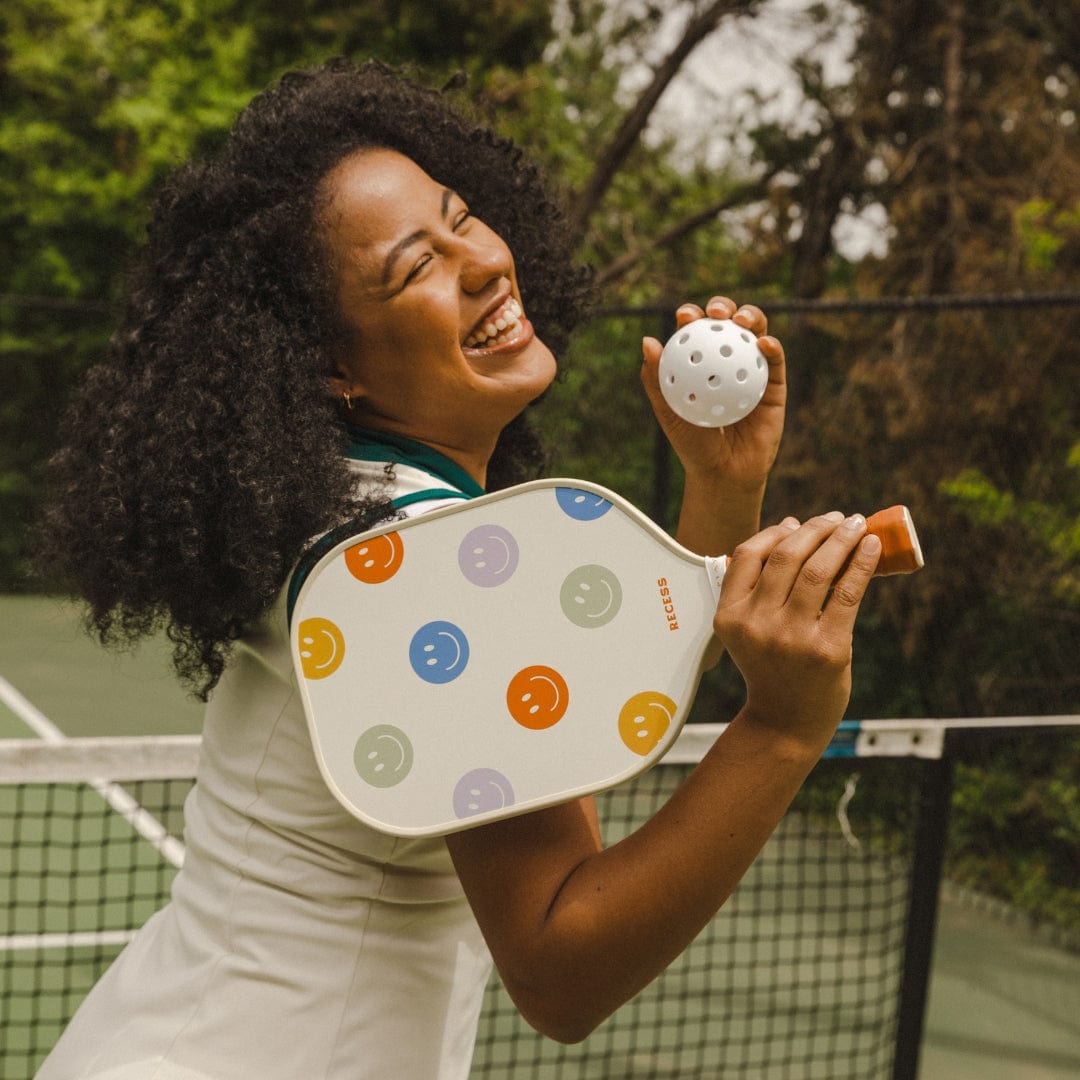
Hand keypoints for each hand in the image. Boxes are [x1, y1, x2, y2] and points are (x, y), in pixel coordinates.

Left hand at [640, 296, 785, 492]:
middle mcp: (725, 360)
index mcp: (698, 362)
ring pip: (754, 332)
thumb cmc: (693, 444)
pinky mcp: (775, 382)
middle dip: (722, 307)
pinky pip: (775, 360)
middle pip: (727, 322)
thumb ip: (656, 380)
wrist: (724, 472)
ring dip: (750, 317)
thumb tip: (647, 342)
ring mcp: (752, 368)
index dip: (691, 315)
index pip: (695, 330)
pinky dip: (772, 346)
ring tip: (741, 321)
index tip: (685, 316)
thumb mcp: (670, 413)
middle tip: (715, 313)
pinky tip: (764, 344)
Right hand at [714, 513, 881, 751]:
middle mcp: (756, 624)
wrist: (786, 722)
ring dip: (842, 539)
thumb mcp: (750, 628)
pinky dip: (862, 563)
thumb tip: (792, 525)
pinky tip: (872, 547)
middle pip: (787, 556)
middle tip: (837, 518)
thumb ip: (762, 583)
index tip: (800, 521)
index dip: (777, 531)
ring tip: (857, 526)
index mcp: (730, 616)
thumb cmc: (773, 666)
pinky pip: (848, 593)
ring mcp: (791, 637)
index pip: (749, 554)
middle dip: (817, 528)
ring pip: (818, 569)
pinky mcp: (827, 649)